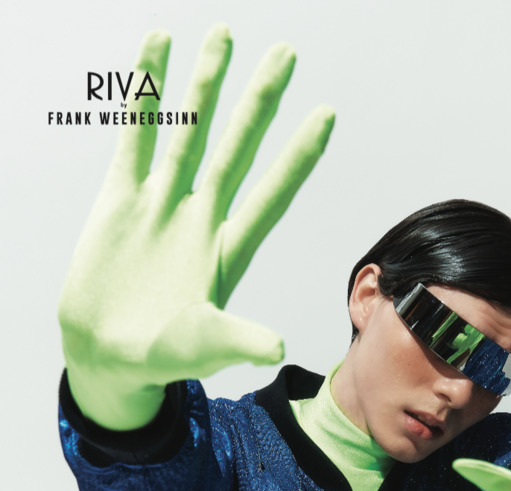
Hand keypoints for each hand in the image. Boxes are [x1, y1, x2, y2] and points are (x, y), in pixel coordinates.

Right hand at [59, 25, 334, 428]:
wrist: (105, 354)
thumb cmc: (160, 357)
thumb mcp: (201, 347)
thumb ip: (235, 339)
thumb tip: (277, 347)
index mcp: (228, 250)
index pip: (271, 193)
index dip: (298, 156)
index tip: (326, 114)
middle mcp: (201, 218)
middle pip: (239, 148)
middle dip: (260, 102)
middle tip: (287, 54)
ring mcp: (162, 204)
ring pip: (191, 132)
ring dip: (207, 86)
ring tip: (225, 34)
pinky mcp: (121, 200)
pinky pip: (135, 136)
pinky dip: (145, 97)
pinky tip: (155, 52)